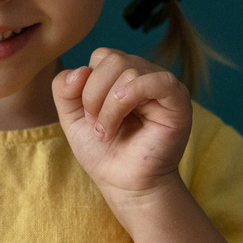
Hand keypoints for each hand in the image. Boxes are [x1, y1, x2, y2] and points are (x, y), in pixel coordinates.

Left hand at [56, 48, 190, 206]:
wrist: (125, 185)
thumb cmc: (104, 153)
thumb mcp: (72, 118)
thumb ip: (64, 89)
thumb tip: (81, 69)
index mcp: (122, 74)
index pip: (101, 56)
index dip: (86, 86)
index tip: (88, 118)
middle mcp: (144, 74)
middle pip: (112, 59)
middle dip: (94, 96)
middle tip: (98, 127)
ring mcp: (162, 85)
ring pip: (128, 70)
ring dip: (109, 108)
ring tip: (108, 132)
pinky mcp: (178, 101)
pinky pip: (158, 81)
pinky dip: (132, 95)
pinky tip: (124, 116)